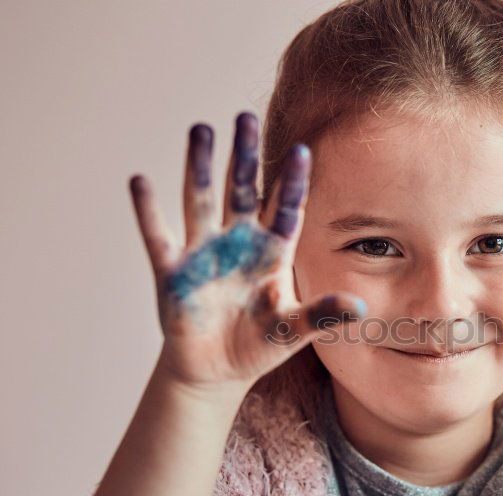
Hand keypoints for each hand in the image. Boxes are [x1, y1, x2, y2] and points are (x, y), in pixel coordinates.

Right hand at [129, 111, 366, 391]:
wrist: (218, 370)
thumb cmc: (260, 344)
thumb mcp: (295, 330)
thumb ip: (324, 314)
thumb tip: (361, 308)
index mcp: (271, 253)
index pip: (285, 209)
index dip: (292, 182)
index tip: (303, 150)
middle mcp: (238, 244)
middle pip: (240, 191)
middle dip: (243, 157)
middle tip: (244, 117)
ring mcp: (204, 254)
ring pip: (200, 200)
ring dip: (199, 166)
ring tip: (201, 128)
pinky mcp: (173, 273)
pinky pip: (159, 236)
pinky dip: (148, 211)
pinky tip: (140, 181)